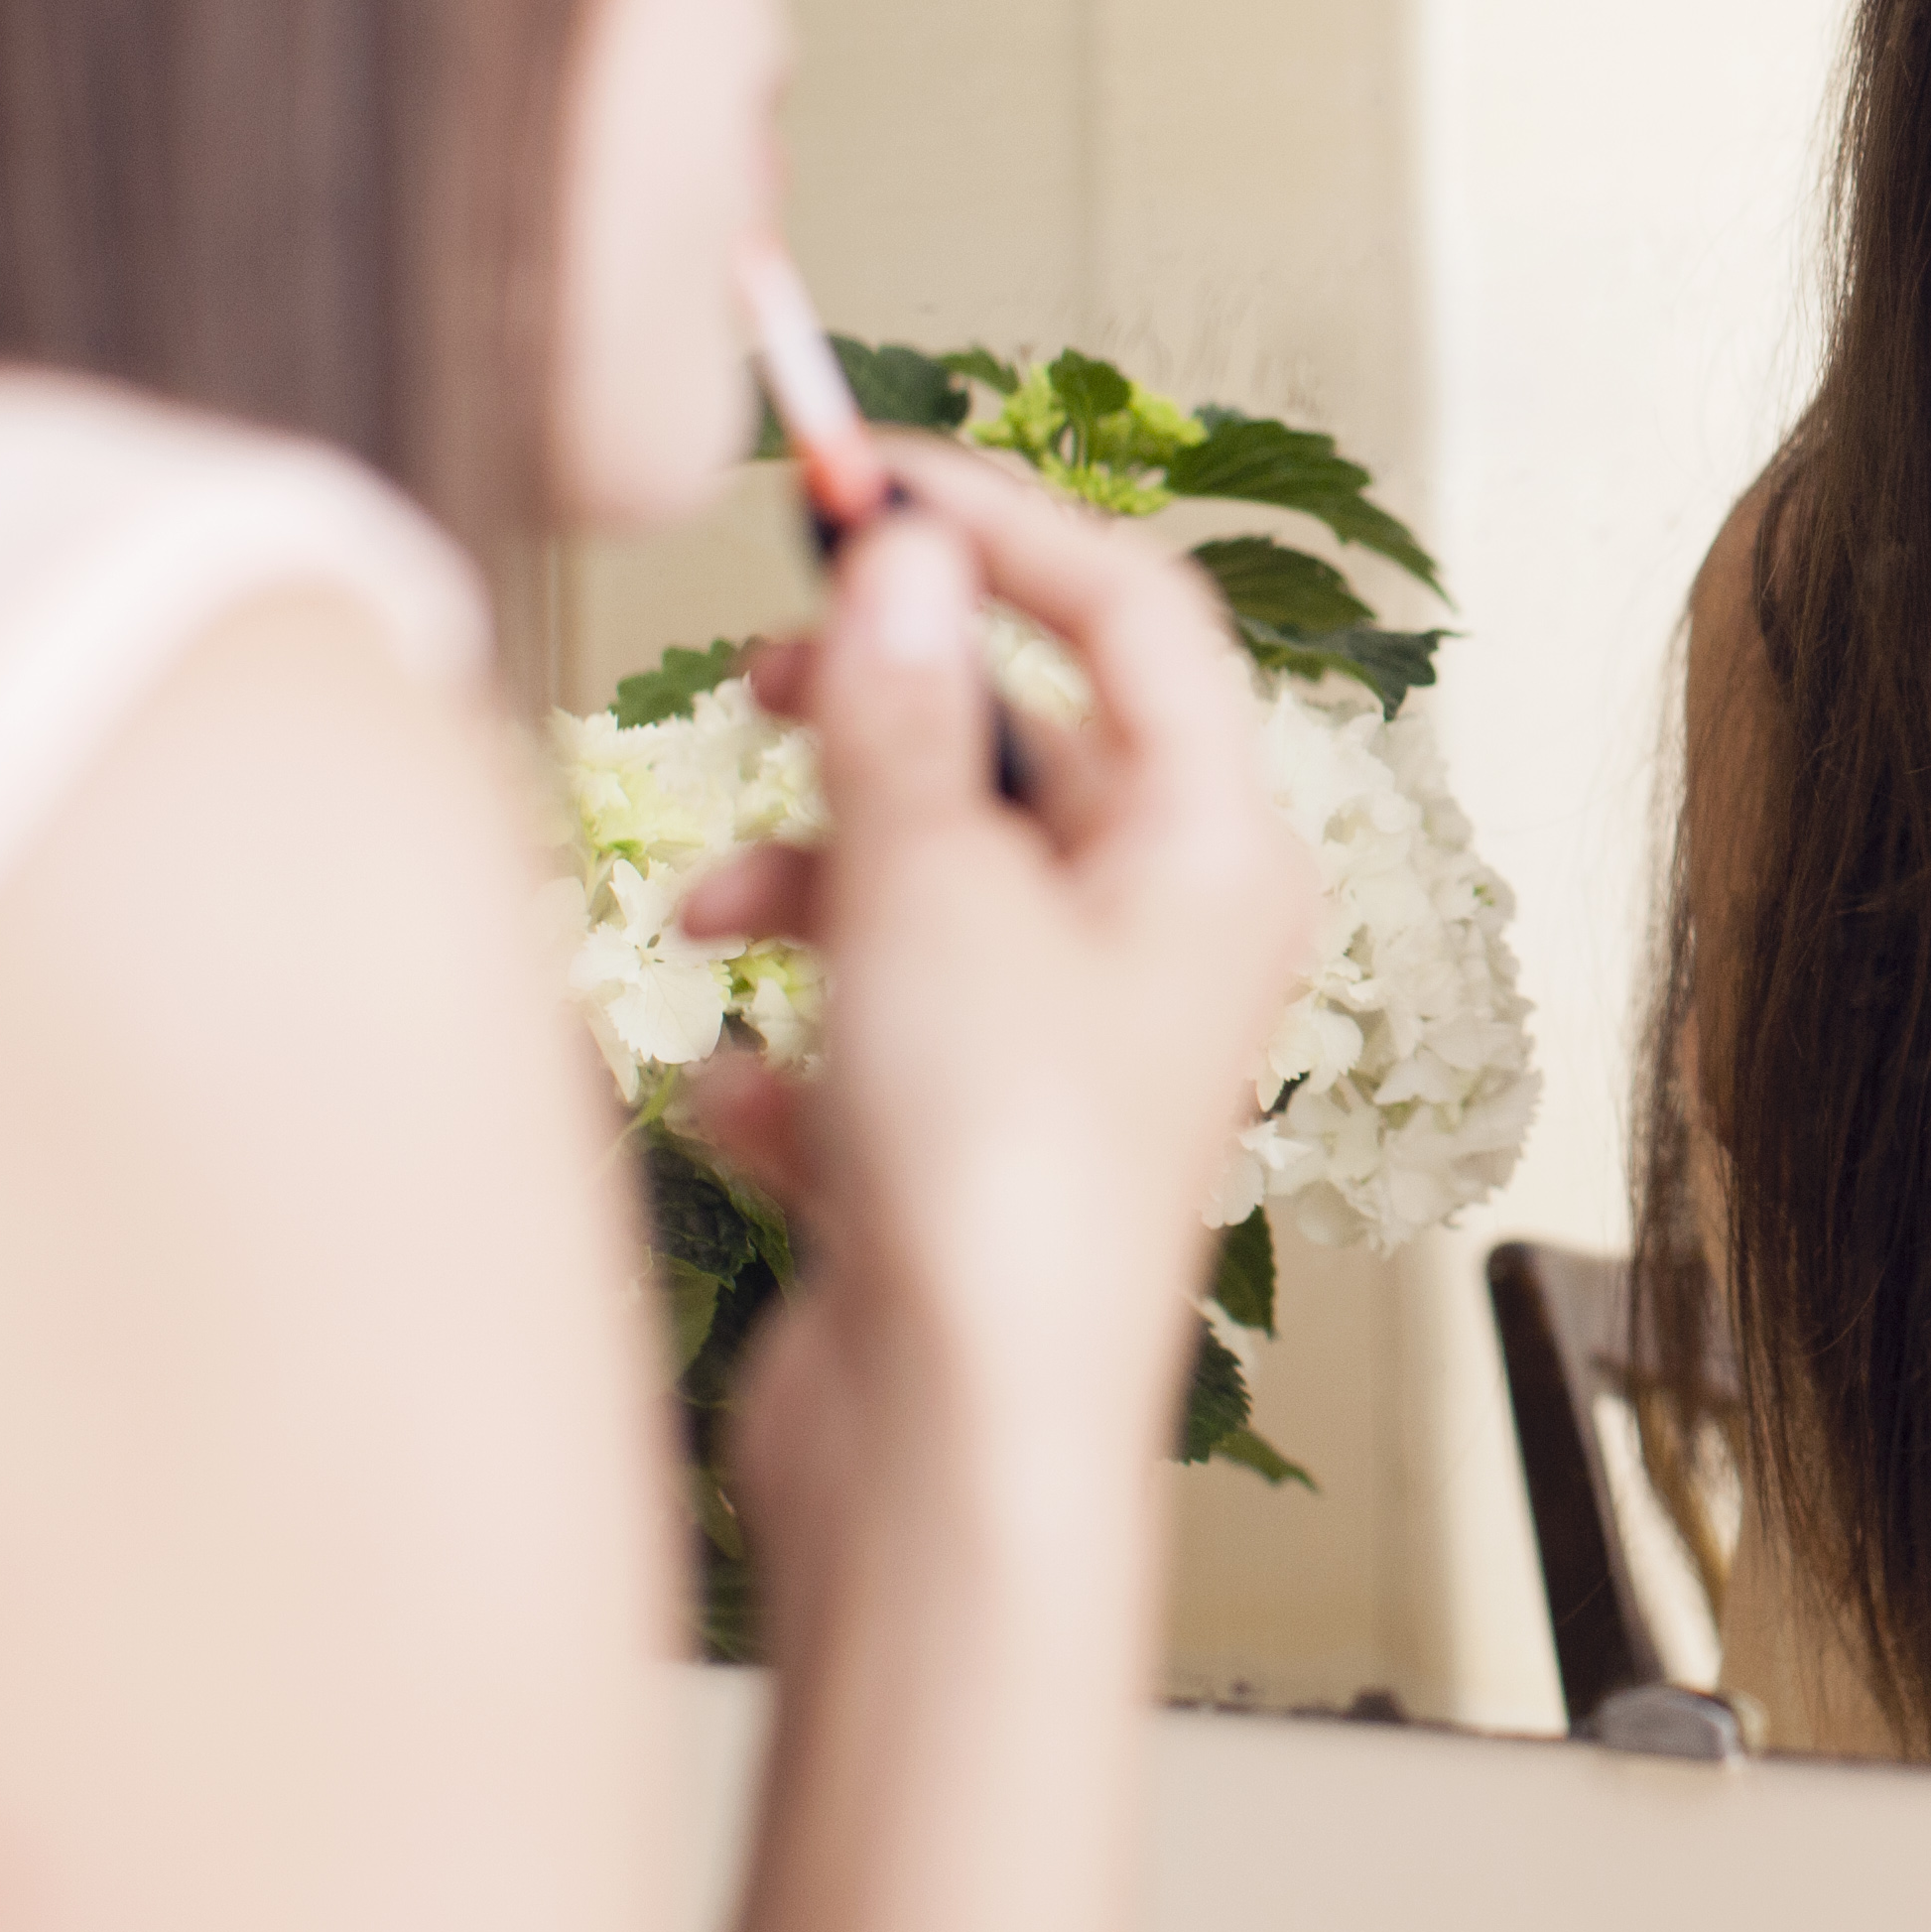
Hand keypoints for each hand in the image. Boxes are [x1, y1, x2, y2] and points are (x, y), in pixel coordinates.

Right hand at [676, 441, 1306, 1464]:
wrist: (954, 1452)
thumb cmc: (996, 1184)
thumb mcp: (932, 893)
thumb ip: (908, 714)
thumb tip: (913, 561)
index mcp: (1218, 858)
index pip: (1134, 615)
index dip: (1000, 524)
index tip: (861, 479)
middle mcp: (1168, 942)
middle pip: (1029, 741)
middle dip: (886, 701)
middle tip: (764, 667)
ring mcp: (1073, 1047)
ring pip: (933, 877)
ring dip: (810, 864)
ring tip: (713, 905)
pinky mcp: (975, 1145)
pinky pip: (871, 1028)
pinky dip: (793, 1034)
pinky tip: (742, 1094)